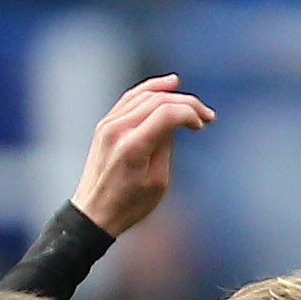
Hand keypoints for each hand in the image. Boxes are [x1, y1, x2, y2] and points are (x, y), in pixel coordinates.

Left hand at [68, 75, 213, 239]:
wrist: (93, 213)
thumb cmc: (128, 205)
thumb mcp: (157, 182)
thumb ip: (166, 146)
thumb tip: (172, 123)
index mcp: (133, 147)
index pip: (167, 113)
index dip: (189, 113)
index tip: (202, 125)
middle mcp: (118, 129)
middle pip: (157, 100)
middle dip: (186, 103)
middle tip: (206, 115)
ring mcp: (108, 124)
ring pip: (144, 95)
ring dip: (171, 94)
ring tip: (191, 101)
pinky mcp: (105, 125)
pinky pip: (130, 99)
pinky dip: (150, 90)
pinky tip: (167, 86)